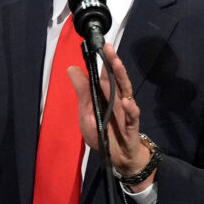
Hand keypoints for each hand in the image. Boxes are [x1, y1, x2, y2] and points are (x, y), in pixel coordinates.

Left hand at [67, 43, 154, 191]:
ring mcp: (126, 110)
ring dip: (122, 77)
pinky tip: (126, 101)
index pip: (105, 74)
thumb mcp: (86, 113)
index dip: (104, 60)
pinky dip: (130, 108)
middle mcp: (117, 98)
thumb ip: (82, 92)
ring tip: (117, 64)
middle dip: (113, 62)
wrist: (118, 158)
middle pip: (116, 78)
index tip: (101, 45)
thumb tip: (71, 68)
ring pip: (126, 90)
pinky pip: (132, 115)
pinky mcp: (131, 125)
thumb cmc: (102, 133)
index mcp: (106, 94)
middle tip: (109, 47)